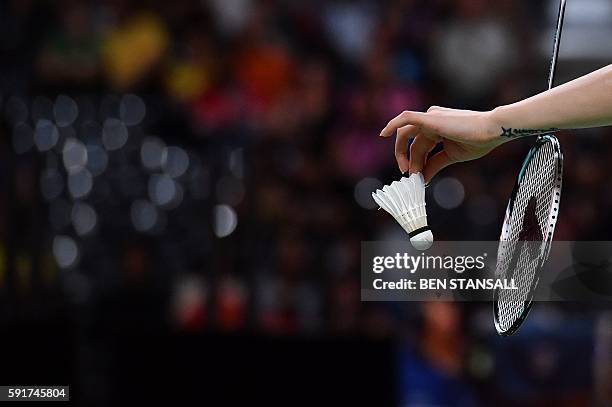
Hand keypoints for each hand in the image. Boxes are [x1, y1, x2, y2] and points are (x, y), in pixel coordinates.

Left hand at [379, 106, 504, 182]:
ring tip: (407, 170)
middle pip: (412, 143)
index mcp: (438, 128)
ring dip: (402, 153)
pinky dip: (393, 124)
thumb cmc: (478, 141)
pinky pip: (406, 118)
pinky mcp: (430, 117)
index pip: (419, 146)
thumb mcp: (451, 156)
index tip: (416, 177)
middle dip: (409, 160)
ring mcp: (430, 117)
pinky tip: (383, 133)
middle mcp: (432, 120)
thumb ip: (435, 164)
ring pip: (406, 134)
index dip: (415, 162)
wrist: (492, 131)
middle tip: (409, 176)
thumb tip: (422, 178)